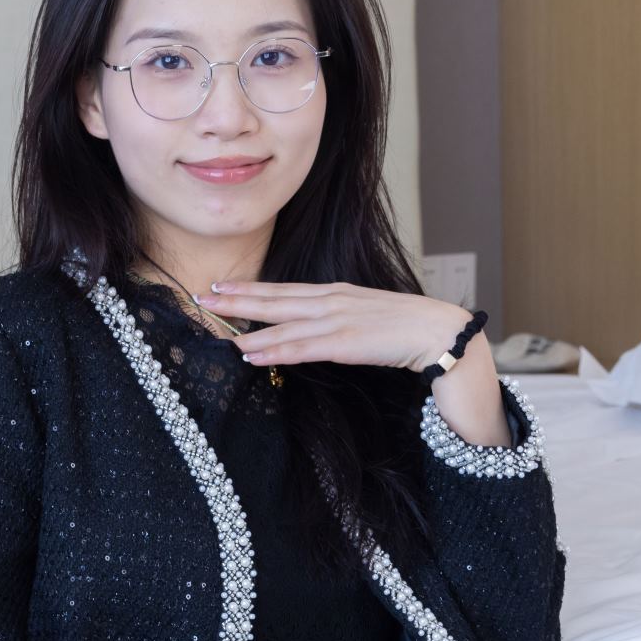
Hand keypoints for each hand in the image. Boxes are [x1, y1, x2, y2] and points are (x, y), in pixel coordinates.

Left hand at [198, 279, 471, 373]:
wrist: (437, 331)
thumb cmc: (404, 327)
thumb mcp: (364, 316)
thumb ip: (336, 321)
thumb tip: (313, 330)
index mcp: (334, 294)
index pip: (284, 289)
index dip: (251, 288)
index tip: (221, 286)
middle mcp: (330, 301)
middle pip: (275, 299)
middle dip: (237, 300)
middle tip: (203, 297)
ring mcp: (337, 320)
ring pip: (283, 324)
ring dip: (249, 328)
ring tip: (218, 330)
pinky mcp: (346, 341)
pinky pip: (302, 347)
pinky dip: (274, 349)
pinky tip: (252, 354)